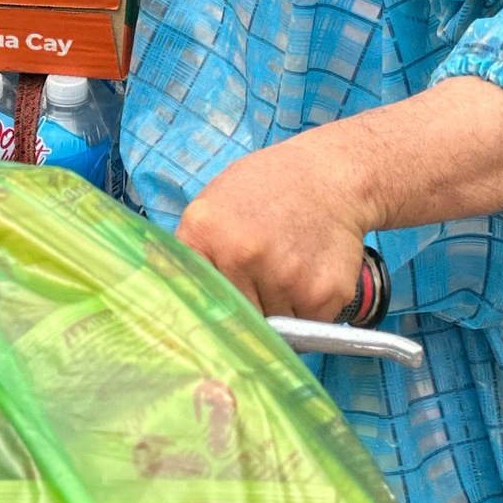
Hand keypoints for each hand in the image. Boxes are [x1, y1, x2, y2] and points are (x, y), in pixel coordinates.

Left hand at [175, 128, 374, 322]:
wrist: (330, 175)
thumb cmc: (268, 190)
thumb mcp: (214, 204)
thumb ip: (190, 251)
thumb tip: (171, 304)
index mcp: (205, 231)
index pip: (190, 298)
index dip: (198, 316)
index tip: (205, 325)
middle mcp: (243, 255)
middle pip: (229, 319)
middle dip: (240, 314)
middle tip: (255, 285)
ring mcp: (285, 277)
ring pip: (270, 328)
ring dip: (275, 313)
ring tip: (284, 272)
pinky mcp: (323, 294)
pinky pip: (305, 325)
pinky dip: (306, 311)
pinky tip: (307, 275)